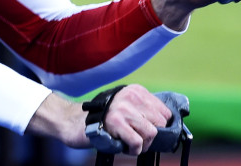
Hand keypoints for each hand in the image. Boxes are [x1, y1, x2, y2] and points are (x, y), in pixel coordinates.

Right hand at [25, 86, 171, 153]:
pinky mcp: (115, 122)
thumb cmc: (102, 118)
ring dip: (142, 144)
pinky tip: (123, 146)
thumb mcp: (125, 106)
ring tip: (129, 142)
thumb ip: (143, 111)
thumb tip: (167, 126)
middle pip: (160, 123)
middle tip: (137, 139)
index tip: (148, 131)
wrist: (73, 121)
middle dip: (151, 137)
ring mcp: (123, 108)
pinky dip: (133, 150)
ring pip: (151, 133)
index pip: (165, 112)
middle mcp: (131, 96)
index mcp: (136, 91)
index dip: (159, 126)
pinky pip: (138, 142)